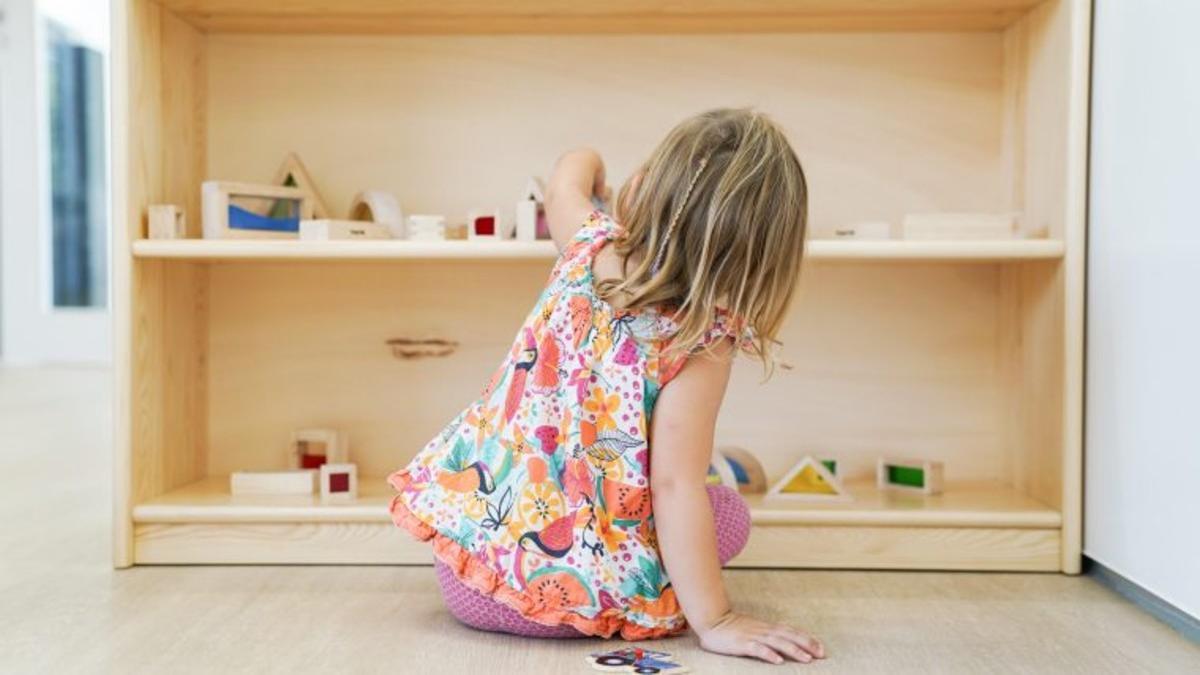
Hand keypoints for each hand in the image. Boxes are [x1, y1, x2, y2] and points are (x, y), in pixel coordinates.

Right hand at [697, 611, 825, 664]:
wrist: (712, 620)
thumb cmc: (732, 627)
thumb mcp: (753, 628)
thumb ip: (767, 634)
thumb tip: (782, 642)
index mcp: (767, 627)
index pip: (791, 632)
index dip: (807, 639)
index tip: (821, 648)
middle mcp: (764, 630)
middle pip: (789, 636)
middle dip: (807, 644)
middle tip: (821, 654)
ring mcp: (753, 636)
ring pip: (777, 642)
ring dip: (793, 650)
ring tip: (806, 659)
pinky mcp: (742, 644)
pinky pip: (757, 649)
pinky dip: (768, 654)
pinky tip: (778, 661)